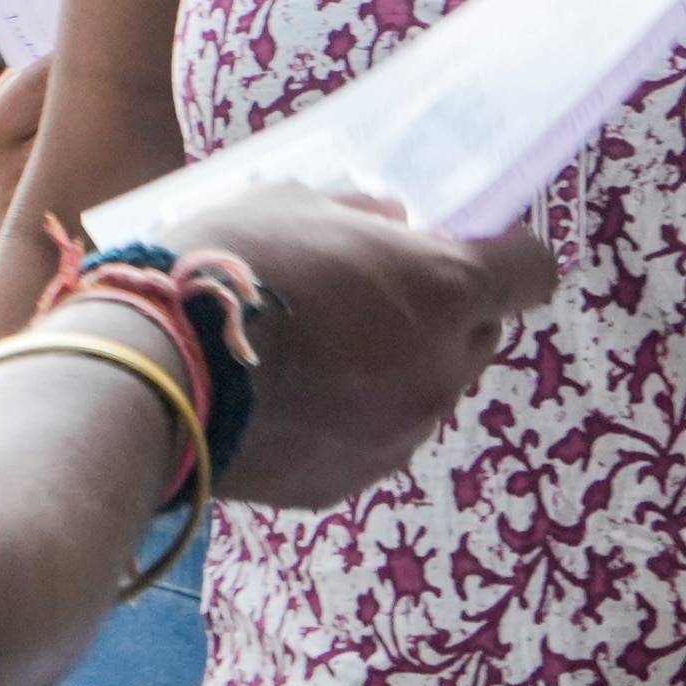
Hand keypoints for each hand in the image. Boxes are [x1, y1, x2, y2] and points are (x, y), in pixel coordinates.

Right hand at [150, 188, 551, 510]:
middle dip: (446, 313)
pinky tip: (292, 399)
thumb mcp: (294, 204)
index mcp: (440, 289)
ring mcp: (399, 433)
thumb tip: (396, 226)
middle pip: (480, 335)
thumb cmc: (225, 270)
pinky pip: (378, 436)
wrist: (153, 378)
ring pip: (428, 390)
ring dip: (397, 367)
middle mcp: (439, 369)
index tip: (468, 251)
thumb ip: (363, 216)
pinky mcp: (353, 480)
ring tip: (317, 352)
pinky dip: (353, 416)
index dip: (506, 258)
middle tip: (375, 295)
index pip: (532, 273)